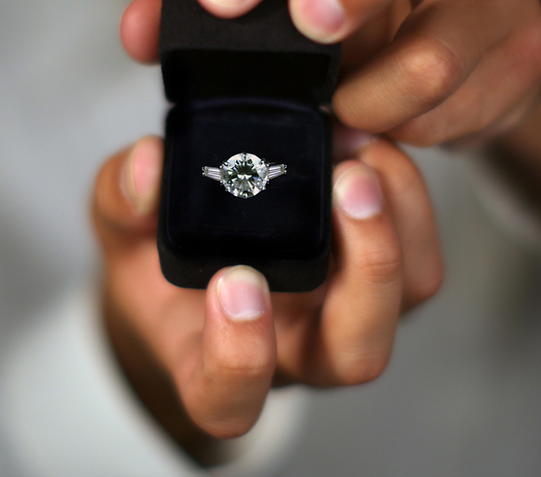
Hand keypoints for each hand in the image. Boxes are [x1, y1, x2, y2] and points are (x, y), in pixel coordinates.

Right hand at [94, 132, 440, 458]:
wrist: (196, 258)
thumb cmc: (157, 261)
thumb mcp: (120, 228)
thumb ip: (123, 201)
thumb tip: (148, 168)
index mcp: (213, 364)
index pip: (229, 398)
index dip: (239, 358)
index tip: (232, 281)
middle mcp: (292, 352)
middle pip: (354, 354)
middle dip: (367, 269)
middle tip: (346, 184)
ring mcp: (342, 316)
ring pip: (406, 301)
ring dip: (400, 223)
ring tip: (362, 150)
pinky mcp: (377, 275)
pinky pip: (420, 253)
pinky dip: (408, 195)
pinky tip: (368, 142)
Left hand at [122, 0, 540, 227]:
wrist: (466, 37)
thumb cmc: (358, 0)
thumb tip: (140, 33)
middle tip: (306, 31)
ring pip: (442, 44)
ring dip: (371, 96)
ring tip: (332, 114)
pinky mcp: (527, 48)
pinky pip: (462, 106)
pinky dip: (410, 129)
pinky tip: (381, 128)